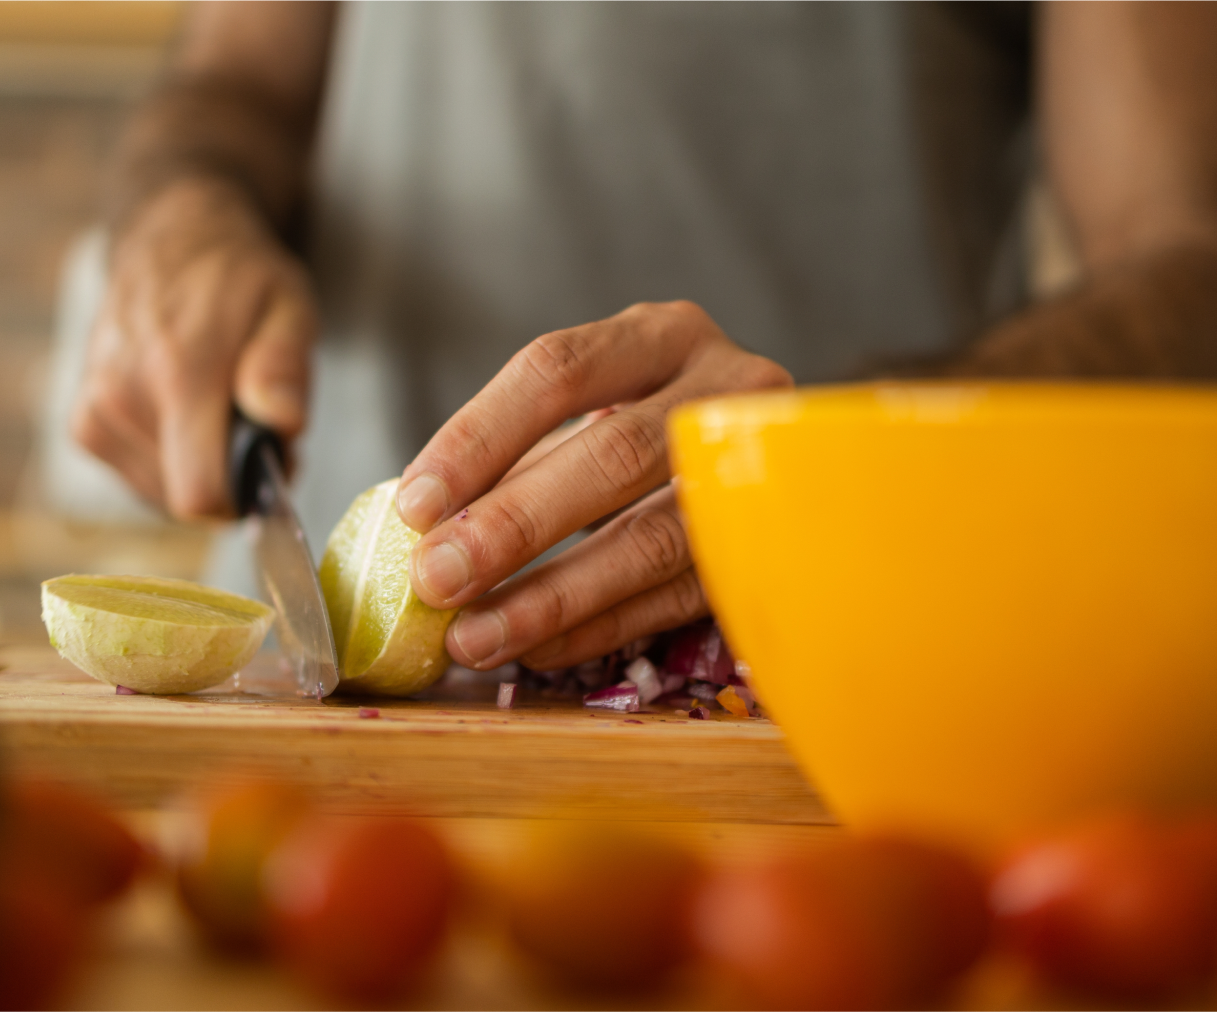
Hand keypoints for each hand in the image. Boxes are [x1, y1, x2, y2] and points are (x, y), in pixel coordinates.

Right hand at [73, 178, 314, 518]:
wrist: (168, 240)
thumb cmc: (238, 277)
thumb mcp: (289, 305)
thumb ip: (286, 366)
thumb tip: (282, 422)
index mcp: (176, 373)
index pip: (198, 495)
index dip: (244, 497)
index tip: (272, 460)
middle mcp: (120, 398)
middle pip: (186, 499)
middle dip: (230, 476)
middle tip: (253, 420)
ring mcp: (94, 413)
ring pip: (163, 495)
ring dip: (201, 466)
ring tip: (218, 408)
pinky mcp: (83, 425)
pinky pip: (141, 479)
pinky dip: (172, 461)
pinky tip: (186, 414)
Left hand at [394, 301, 792, 669]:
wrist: (801, 467)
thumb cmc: (660, 435)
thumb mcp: (601, 413)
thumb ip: (524, 455)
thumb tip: (424, 528)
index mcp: (665, 335)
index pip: (558, 369)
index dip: (479, 436)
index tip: (415, 505)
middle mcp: (724, 389)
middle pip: (611, 453)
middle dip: (514, 524)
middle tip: (437, 578)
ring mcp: (760, 472)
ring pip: (651, 537)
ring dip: (551, 596)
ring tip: (474, 637)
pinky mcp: (771, 550)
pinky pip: (677, 598)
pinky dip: (599, 628)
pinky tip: (538, 649)